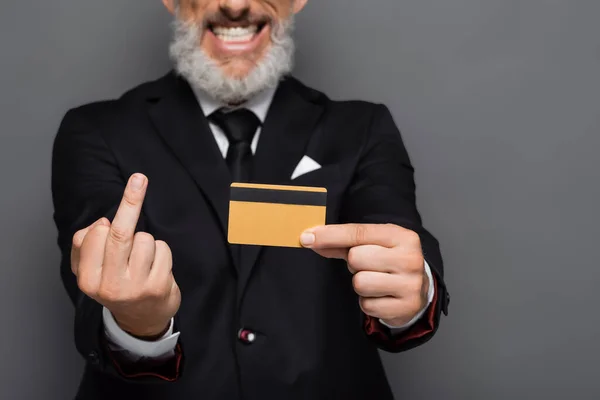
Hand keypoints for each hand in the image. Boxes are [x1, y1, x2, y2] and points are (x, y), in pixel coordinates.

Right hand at [71, 173, 180, 337]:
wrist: (142, 319)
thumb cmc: (116, 284)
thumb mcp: (90, 269)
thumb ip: (86, 244)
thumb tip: (103, 221)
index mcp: (88, 280)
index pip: (95, 236)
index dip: (104, 225)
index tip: (109, 217)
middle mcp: (110, 286)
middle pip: (120, 233)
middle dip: (131, 201)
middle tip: (139, 178)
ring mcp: (136, 287)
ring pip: (145, 239)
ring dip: (146, 242)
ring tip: (143, 260)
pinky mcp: (159, 287)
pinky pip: (162, 249)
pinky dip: (161, 252)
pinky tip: (156, 268)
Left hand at [300, 224, 428, 326]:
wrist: (419, 288)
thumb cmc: (388, 261)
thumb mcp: (372, 244)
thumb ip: (342, 241)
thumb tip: (310, 239)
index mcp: (401, 236)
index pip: (358, 232)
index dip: (330, 235)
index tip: (307, 237)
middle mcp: (410, 258)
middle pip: (356, 258)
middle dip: (354, 264)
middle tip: (367, 266)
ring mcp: (410, 284)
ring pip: (360, 283)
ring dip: (360, 284)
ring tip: (374, 281)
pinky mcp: (406, 307)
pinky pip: (367, 305)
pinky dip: (368, 302)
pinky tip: (380, 296)